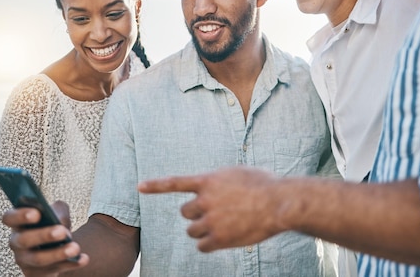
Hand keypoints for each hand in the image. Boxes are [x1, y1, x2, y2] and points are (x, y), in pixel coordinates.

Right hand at [1, 201, 88, 275]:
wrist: (57, 244)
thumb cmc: (53, 223)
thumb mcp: (56, 212)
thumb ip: (57, 210)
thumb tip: (60, 221)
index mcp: (18, 223)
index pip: (10, 218)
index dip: (20, 215)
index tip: (37, 213)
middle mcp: (17, 242)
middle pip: (24, 240)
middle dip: (43, 235)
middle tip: (62, 232)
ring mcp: (25, 261)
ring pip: (38, 259)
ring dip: (58, 254)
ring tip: (75, 248)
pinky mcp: (37, 275)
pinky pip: (53, 271)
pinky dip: (70, 264)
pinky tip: (83, 259)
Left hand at [139, 166, 286, 251]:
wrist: (279, 203)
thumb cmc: (264, 185)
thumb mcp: (238, 174)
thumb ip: (220, 181)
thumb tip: (213, 189)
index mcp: (209, 180)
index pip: (176, 182)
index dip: (156, 185)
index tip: (139, 186)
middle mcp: (205, 200)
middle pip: (185, 212)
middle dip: (195, 214)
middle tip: (213, 213)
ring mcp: (211, 220)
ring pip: (192, 230)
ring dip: (202, 230)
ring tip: (222, 225)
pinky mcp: (220, 238)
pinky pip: (202, 246)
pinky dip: (209, 244)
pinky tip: (223, 238)